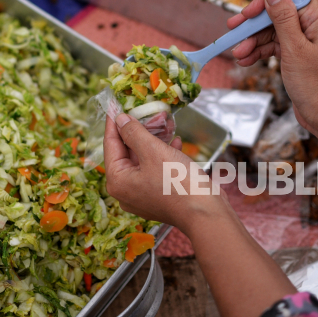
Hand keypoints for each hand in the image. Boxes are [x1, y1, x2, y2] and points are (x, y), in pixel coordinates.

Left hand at [103, 113, 224, 231]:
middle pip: (127, 151)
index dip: (114, 122)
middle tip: (149, 111)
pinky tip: (176, 142)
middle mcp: (126, 190)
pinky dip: (164, 154)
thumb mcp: (153, 150)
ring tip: (166, 122)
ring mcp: (143, 195)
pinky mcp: (159, 196)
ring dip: (155, 139)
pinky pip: (156, 169)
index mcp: (117, 181)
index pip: (110, 144)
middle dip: (141, 129)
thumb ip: (133, 132)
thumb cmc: (177, 182)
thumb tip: (119, 120)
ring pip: (144, 159)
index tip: (114, 103)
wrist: (206, 213)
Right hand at [227, 0, 317, 134]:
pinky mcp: (300, 54)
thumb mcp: (294, 48)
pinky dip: (261, 52)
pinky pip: (277, 46)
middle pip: (279, 15)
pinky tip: (246, 60)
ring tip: (238, 54)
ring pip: (275, 32)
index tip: (246, 14)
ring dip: (254, 42)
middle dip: (255, 26)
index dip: (265, 4)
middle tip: (232, 31)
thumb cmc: (317, 86)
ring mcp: (308, 41)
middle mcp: (317, 26)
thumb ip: (282, 17)